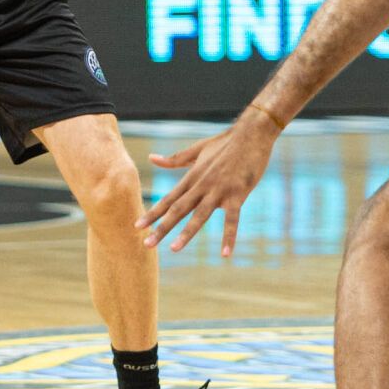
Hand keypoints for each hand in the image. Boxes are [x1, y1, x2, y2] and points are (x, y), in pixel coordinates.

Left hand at [140, 109, 280, 253]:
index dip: (153, 213)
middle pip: (178, 209)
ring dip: (186, 233)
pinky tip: (225, 254)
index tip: (137, 226)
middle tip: (146, 244)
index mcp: (192, 177)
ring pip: (200, 215)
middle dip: (161, 227)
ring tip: (173, 248)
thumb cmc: (225, 142)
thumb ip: (175, 159)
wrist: (251, 134)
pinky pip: (232, 219)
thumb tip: (152, 158)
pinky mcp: (237, 194)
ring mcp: (219, 190)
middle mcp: (202, 185)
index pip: (169, 199)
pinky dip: (229, 237)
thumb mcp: (197, 149)